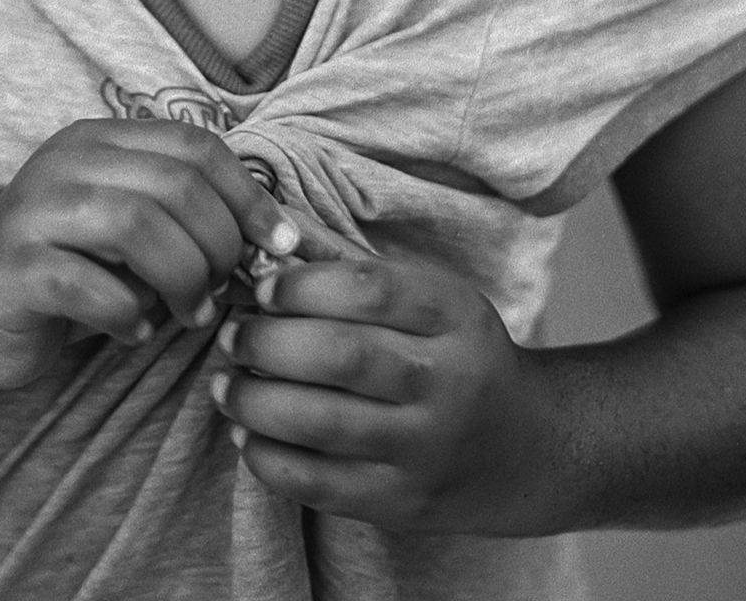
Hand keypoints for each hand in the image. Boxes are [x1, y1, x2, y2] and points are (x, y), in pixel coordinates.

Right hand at [0, 119, 300, 391]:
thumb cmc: (67, 271)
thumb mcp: (130, 229)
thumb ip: (186, 217)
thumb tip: (277, 237)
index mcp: (101, 140)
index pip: (196, 145)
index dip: (248, 195)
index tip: (281, 245)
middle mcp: (66, 162)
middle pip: (175, 184)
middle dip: (219, 245)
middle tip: (224, 291)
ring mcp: (33, 211)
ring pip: (136, 225)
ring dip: (182, 278)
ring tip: (190, 315)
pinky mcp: (11, 269)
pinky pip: (87, 286)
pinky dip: (126, 314)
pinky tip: (134, 331)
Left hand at [211, 252, 544, 533]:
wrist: (521, 446)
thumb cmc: (456, 354)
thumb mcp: (432, 299)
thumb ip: (356, 272)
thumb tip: (269, 241)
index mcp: (455, 316)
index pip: (370, 290)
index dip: (303, 285)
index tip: (261, 287)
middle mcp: (446, 382)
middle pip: (342, 357)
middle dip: (268, 343)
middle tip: (231, 335)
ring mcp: (425, 449)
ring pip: (323, 424)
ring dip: (255, 401)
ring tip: (224, 384)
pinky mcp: (401, 503)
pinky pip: (320, 484)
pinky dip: (268, 458)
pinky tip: (245, 433)